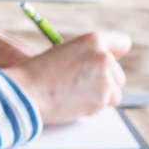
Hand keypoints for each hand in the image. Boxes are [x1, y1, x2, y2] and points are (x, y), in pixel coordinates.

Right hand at [1, 31, 128, 124]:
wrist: (25, 92)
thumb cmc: (38, 73)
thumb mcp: (64, 53)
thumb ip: (87, 56)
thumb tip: (106, 66)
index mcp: (93, 41)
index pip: (122, 43)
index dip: (116, 53)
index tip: (110, 61)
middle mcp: (103, 57)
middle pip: (119, 74)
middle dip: (105, 82)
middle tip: (80, 85)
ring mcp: (105, 79)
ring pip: (115, 92)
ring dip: (100, 96)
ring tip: (75, 94)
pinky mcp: (103, 98)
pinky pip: (106, 105)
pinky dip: (94, 107)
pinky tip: (74, 102)